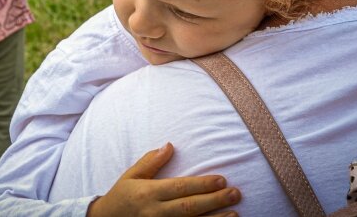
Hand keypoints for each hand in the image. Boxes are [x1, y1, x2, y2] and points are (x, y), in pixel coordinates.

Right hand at [86, 143, 240, 216]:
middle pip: (190, 207)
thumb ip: (150, 162)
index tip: (221, 179)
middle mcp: (155, 212)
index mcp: (148, 193)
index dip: (202, 184)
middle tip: (235, 193)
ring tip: (235, 213)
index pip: (180, 188)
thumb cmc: (121, 197)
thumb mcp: (131, 176)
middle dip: (214, 201)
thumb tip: (170, 146)